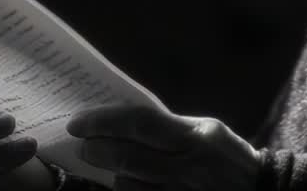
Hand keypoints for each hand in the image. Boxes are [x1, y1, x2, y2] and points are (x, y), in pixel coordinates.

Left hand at [66, 105, 261, 190]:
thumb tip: (122, 122)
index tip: (78, 122)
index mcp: (196, 136)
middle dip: (96, 150)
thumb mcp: (206, 131)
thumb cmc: (228, 155)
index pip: (140, 123)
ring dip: (111, 174)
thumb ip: (170, 128)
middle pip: (128, 157)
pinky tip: (124, 183)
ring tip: (106, 163)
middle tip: (81, 144)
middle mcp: (190, 166)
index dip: (104, 121)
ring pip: (129, 185)